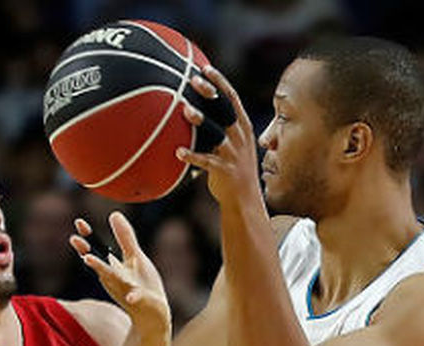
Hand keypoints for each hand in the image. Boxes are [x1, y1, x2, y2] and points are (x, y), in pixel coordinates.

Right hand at [70, 212, 169, 333]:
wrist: (152, 315)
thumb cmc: (142, 284)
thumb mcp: (134, 257)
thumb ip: (125, 238)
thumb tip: (114, 214)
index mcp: (113, 267)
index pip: (97, 251)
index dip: (87, 237)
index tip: (78, 223)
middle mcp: (115, 278)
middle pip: (99, 264)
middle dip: (88, 252)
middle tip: (74, 239)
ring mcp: (127, 290)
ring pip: (113, 279)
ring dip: (102, 269)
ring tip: (88, 260)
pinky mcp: (141, 301)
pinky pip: (136, 298)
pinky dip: (134, 296)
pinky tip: (131, 296)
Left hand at [176, 66, 261, 206]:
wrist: (244, 198)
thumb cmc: (232, 167)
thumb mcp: (233, 144)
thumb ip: (220, 127)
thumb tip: (197, 108)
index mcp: (243, 127)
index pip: (233, 98)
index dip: (220, 82)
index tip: (205, 68)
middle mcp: (240, 137)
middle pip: (226, 109)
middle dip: (211, 93)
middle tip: (193, 80)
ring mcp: (233, 153)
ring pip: (217, 132)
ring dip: (202, 121)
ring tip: (186, 111)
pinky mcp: (225, 170)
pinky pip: (207, 161)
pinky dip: (192, 156)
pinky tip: (178, 152)